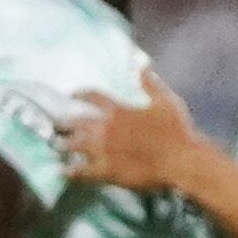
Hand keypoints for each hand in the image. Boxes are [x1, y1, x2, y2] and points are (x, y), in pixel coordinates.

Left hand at [56, 72, 217, 196]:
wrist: (181, 161)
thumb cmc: (176, 130)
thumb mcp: (166, 101)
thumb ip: (150, 84)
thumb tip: (140, 65)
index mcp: (117, 110)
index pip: (91, 97)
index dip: (79, 94)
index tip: (72, 94)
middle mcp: (104, 129)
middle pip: (74, 122)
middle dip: (63, 123)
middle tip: (56, 124)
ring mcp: (102, 151)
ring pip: (72, 146)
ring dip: (63, 145)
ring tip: (58, 146)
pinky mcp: (105, 171)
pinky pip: (80, 172)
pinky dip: (70, 172)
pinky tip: (62, 172)